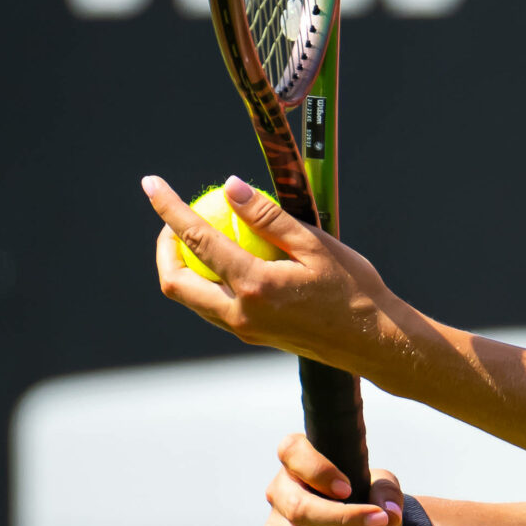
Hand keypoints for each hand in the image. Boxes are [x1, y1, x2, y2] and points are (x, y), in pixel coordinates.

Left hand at [146, 174, 397, 367]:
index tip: (152, 183)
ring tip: (198, 235)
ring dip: (181, 266)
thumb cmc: (354, 288)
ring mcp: (243, 328)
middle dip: (163, 247)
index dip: (169, 208)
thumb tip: (230, 186)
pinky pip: (212, 306)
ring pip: (190, 298)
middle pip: (175, 281)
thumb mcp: (316, 244)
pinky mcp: (251, 334)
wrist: (373, 341)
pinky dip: (205, 281)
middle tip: (173, 219)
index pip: (198, 239)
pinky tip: (225, 261)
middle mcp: (241, 313)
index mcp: (256, 286)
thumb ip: (269, 216)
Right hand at [264, 433, 407, 525]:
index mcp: (296, 462)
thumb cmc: (366, 494)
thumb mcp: (381, 484)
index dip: (317, 471)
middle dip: (345, 518)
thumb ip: (386, 492)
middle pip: (300, 507)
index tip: (348, 489)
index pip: (293, 453)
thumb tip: (389, 513)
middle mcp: (279, 493)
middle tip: (385, 521)